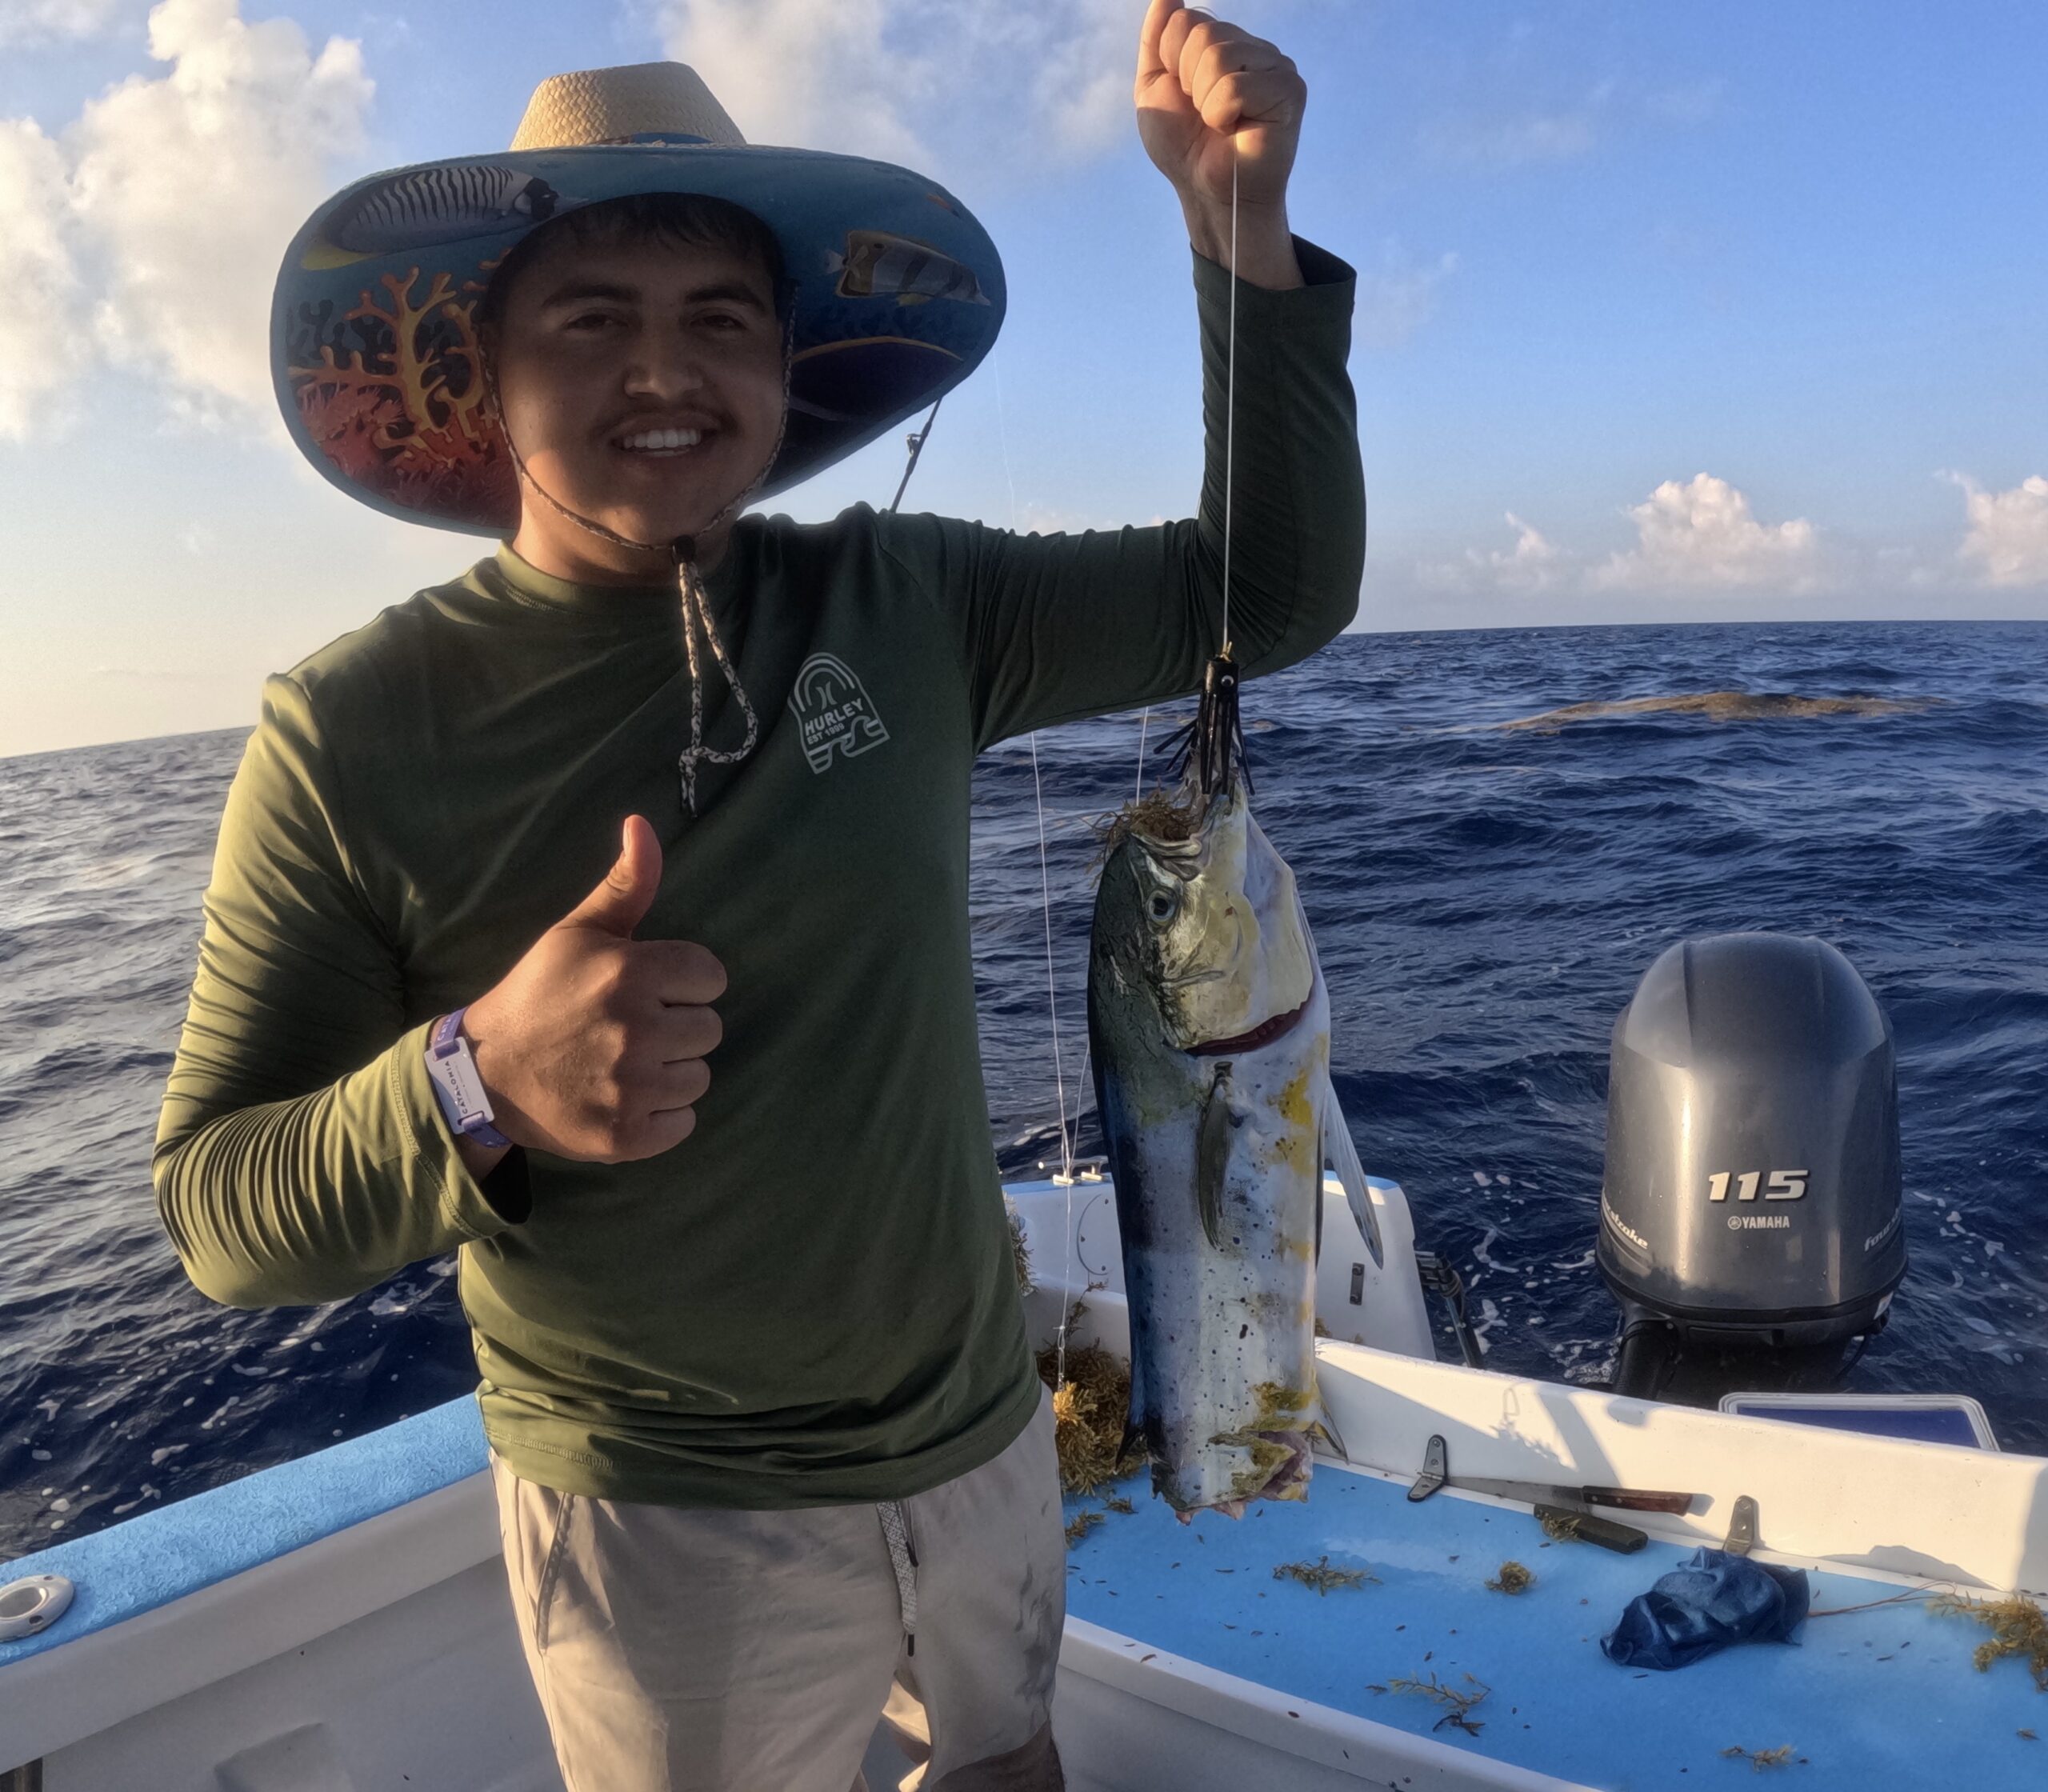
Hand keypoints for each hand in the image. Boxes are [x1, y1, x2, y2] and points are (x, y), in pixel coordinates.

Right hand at [461, 815, 725, 1163]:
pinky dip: (662, 1116)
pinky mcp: (627, 1135)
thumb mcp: (578, 932)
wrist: (484, 1073)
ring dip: (671, 1072)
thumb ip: (626, 884)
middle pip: (709, 1028)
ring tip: (626, 1063)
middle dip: (677, 1026)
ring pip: (699, 1076)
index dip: (684, 982)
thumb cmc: (538, 993)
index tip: (649, 988)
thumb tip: (644, 824)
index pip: (711, 976)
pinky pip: (684, 1123)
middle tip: (631, 1029)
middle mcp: (636, 1029)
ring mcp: (632, 1087)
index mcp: (630, 973)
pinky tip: (625, 1098)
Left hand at [1135, 0, 1306, 281]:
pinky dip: (1222, 115)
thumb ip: (1157, 41)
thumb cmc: (1185, 147)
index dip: (1172, 64)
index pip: (1186, 21)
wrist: (1206, 191)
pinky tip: (1237, 129)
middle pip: (1203, 34)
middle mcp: (1254, 49)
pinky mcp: (1289, 91)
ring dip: (1205, 101)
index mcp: (1225, 43)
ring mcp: (1277, 67)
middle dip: (1189, 82)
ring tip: (1221, 124)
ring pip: (1218, 57)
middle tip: (1205, 115)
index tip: (1187, 98)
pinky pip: (1235, 86)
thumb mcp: (1155, 88)